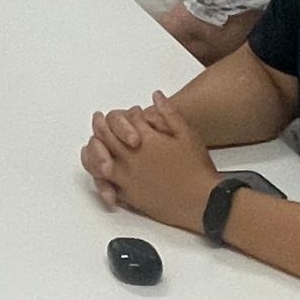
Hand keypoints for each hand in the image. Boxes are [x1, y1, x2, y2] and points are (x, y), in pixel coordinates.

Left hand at [81, 91, 219, 232]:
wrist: (204, 203)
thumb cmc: (198, 170)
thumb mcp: (187, 134)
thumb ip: (169, 113)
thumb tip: (156, 96)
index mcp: (145, 141)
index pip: (123, 121)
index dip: (121, 116)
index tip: (121, 114)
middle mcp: (132, 159)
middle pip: (106, 137)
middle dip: (101, 126)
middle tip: (98, 120)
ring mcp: (128, 179)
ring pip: (99, 160)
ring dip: (94, 149)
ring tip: (95, 143)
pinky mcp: (130, 197)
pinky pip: (106, 185)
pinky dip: (100, 177)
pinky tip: (101, 171)